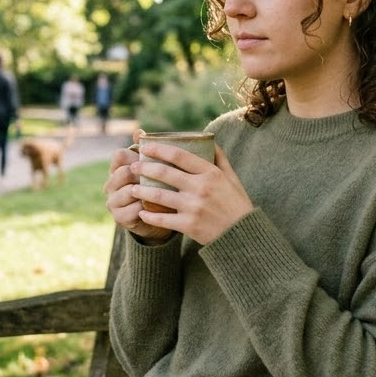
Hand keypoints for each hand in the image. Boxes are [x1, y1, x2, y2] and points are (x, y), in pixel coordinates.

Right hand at [104, 132, 173, 244]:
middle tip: (163, 176)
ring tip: (164, 192)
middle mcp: (110, 184)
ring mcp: (112, 202)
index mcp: (116, 169)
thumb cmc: (155, 187)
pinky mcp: (119, 218)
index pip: (120, 155)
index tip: (154, 159)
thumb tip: (139, 131)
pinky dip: (148, 207)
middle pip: (124, 172)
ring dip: (147, 191)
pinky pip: (134, 209)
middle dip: (143, 174)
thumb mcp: (153, 168)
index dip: (137, 155)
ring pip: (129, 191)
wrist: (155, 218)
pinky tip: (160, 207)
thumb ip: (146, 150)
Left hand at [126, 138, 252, 245]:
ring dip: (141, 191)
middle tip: (132, 166)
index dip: (158, 148)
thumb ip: (220, 159)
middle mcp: (200, 187)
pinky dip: (149, 215)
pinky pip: (162, 219)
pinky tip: (142, 212)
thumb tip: (209, 140)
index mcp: (210, 173)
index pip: (179, 155)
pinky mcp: (189, 225)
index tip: (145, 146)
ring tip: (132, 189)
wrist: (243, 236)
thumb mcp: (232, 178)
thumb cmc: (237, 204)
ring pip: (159, 195)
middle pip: (164, 173)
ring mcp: (194, 207)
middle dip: (144, 168)